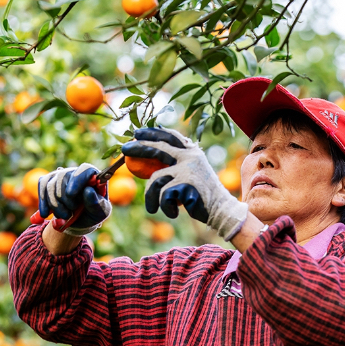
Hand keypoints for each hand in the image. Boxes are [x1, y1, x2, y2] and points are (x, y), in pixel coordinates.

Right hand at [37, 164, 111, 235]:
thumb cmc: (93, 212)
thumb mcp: (100, 212)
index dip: (77, 180)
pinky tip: (45, 214)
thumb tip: (88, 190)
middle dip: (64, 199)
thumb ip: (96, 203)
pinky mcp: (49, 180)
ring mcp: (61, 175)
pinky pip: (42, 187)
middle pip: (64, 177)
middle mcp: (76, 172)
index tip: (70, 195)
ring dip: (55, 205)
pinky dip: (43, 203)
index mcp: (94, 176)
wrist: (79, 219)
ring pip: (51, 184)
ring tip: (64, 216)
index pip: (85, 169)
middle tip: (70, 214)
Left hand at [121, 127, 247, 239]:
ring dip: (150, 197)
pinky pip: (162, 195)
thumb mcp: (190, 174)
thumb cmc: (201, 195)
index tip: (137, 132)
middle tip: (124, 149)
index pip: (170, 136)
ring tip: (153, 208)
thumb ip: (175, 165)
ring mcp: (188, 169)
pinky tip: (173, 213)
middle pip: (159, 147)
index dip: (153, 132)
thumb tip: (149, 158)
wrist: (220, 210)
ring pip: (155, 179)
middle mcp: (190, 156)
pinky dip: (164, 207)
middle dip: (139, 147)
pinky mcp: (185, 184)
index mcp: (192, 152)